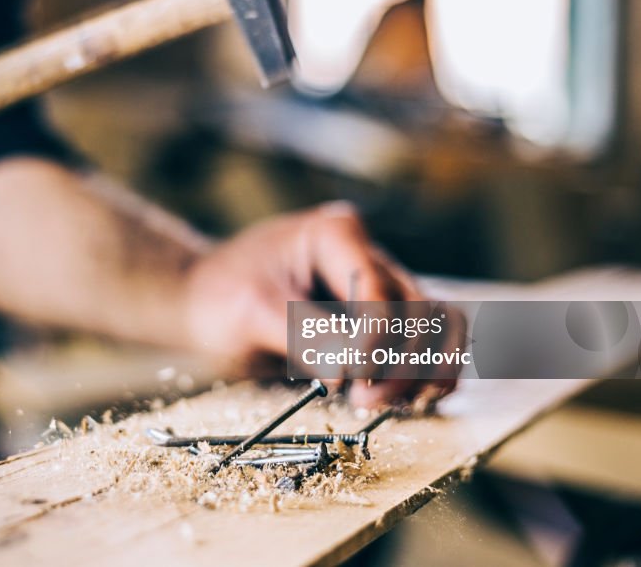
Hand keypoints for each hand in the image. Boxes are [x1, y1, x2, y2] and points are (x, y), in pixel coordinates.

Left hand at [184, 202, 461, 406]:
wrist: (202, 304)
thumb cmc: (219, 296)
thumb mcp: (250, 312)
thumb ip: (304, 336)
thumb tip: (352, 371)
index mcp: (337, 234)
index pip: (380, 291)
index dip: (376, 341)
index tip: (353, 382)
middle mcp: (370, 256)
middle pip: (422, 310)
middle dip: (405, 362)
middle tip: (366, 402)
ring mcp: (380, 289)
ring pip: (438, 328)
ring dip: (428, 371)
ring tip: (395, 405)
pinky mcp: (381, 323)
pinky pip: (425, 346)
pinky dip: (427, 374)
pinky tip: (410, 402)